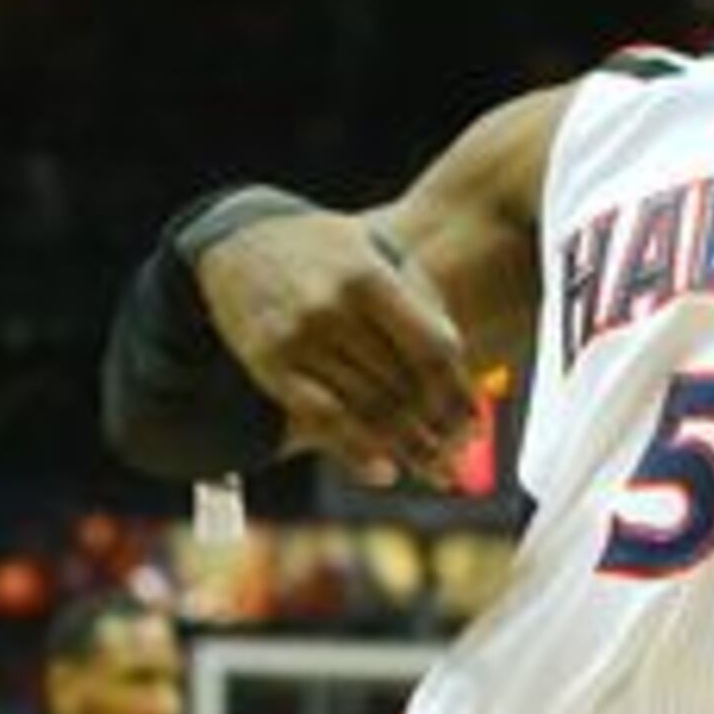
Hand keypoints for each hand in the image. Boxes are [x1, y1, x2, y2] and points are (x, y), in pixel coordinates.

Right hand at [198, 209, 485, 489]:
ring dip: (408, 448)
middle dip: (438, 431)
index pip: (432, 350)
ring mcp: (299, 340)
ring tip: (436, 471)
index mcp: (370, 277)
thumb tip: (460, 368)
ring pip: (368, 409)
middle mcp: (334, 309)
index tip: (476, 424)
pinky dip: (357, 453)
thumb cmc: (324, 250)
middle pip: (403, 387)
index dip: (459, 394)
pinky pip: (322, 419)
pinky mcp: (270, 365)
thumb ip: (417, 300)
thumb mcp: (375, 252)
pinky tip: (385, 472)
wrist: (237, 240)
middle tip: (460, 460)